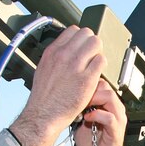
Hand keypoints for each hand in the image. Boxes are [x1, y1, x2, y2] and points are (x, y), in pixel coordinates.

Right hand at [11, 26, 105, 145]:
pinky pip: (101, 61)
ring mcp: (76, 66)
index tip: (82, 47)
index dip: (81, 38)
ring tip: (93, 64)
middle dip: (91, 44)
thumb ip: (56, 56)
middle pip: (87, 34)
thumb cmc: (43, 97)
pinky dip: (101, 66)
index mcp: (53, 52)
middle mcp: (64, 56)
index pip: (74, 30)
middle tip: (90, 55)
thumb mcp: (44, 68)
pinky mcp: (87, 79)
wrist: (43, 115)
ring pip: (96, 44)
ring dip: (97, 53)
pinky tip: (95, 73)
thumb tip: (67, 49)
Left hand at [74, 79, 126, 145]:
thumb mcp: (82, 120)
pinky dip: (97, 115)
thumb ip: (80, 107)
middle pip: (105, 87)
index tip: (74, 91)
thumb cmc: (91, 142)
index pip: (101, 84)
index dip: (87, 85)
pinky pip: (110, 117)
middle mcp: (115, 108)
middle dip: (89, 90)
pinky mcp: (117, 129)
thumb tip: (67, 96)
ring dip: (93, 100)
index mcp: (108, 104)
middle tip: (77, 98)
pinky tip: (87, 119)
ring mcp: (118, 118)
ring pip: (110, 97)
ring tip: (83, 107)